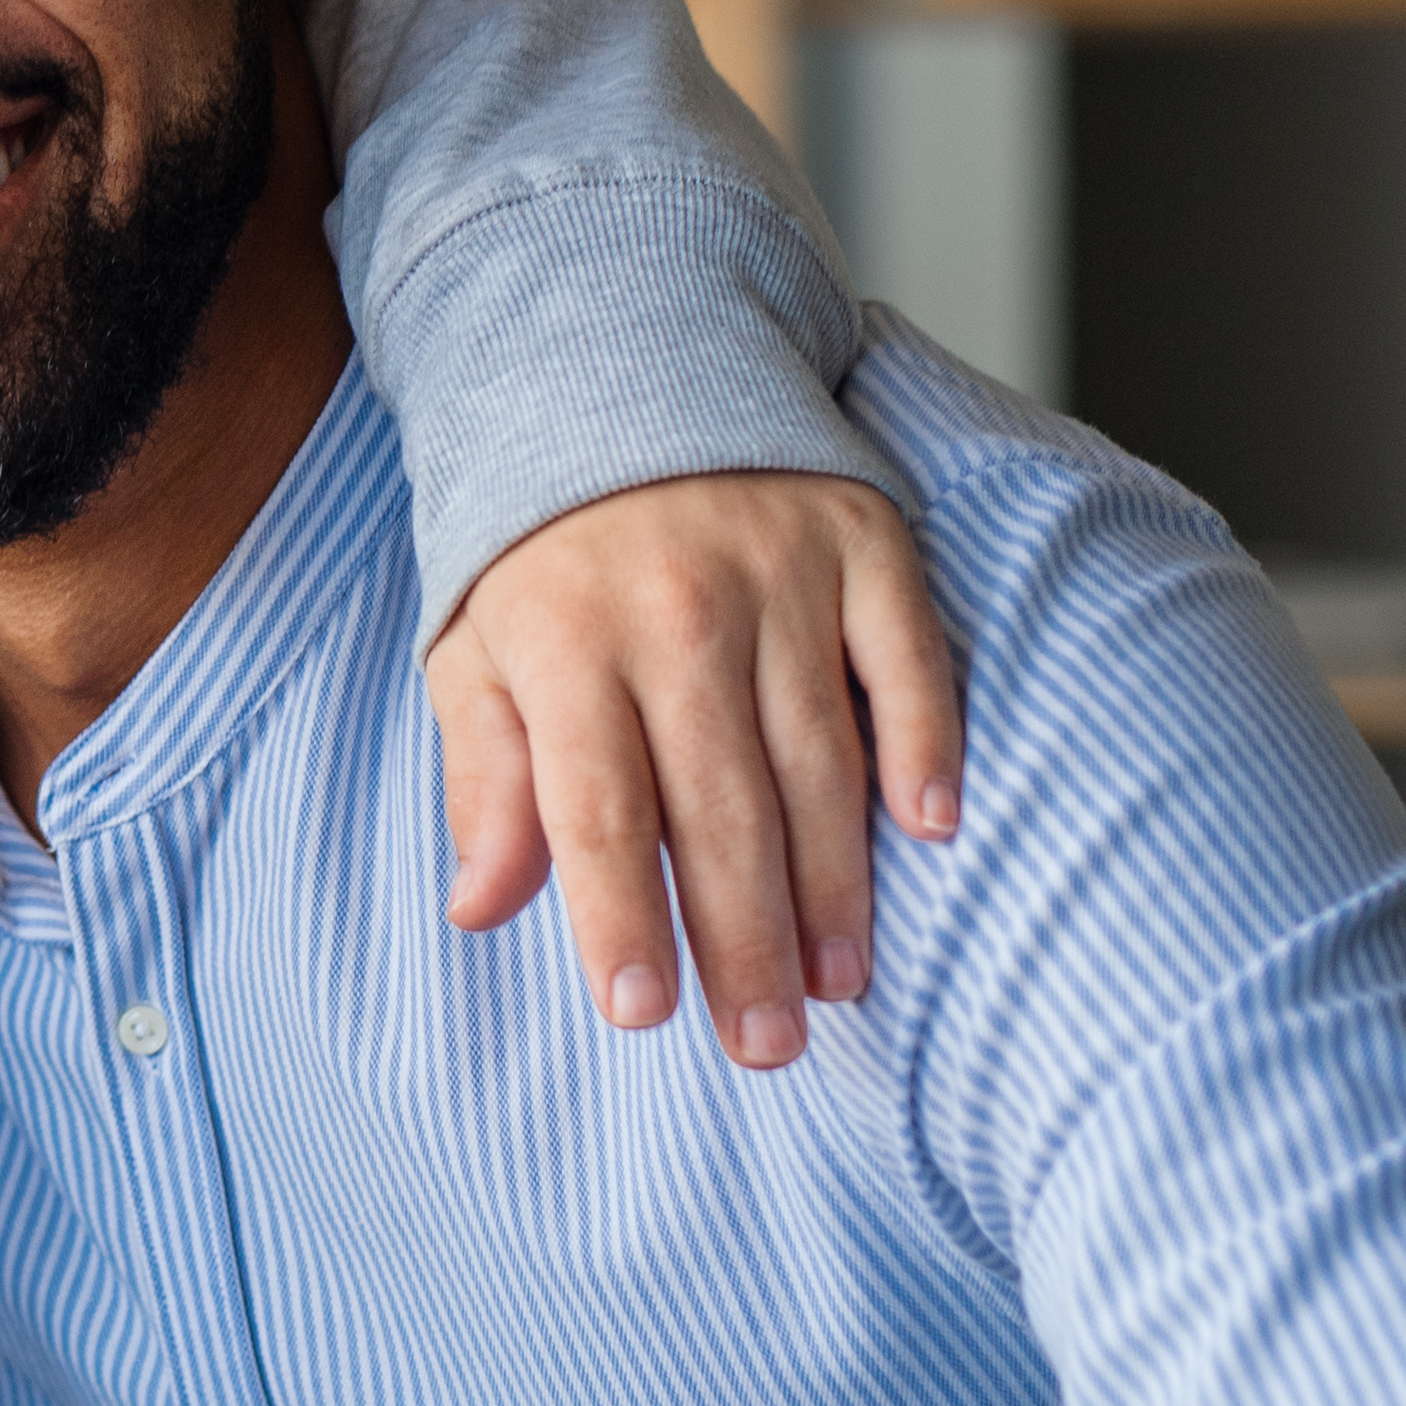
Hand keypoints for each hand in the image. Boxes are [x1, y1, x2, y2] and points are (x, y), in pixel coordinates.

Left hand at [427, 470, 964, 1070]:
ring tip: (838, 980)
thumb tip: (481, 909)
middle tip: (767, 1045)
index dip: (621, 921)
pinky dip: (924, 743)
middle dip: (742, 940)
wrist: (616, 360)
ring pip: (817, 756)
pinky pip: (906, 657)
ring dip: (833, 882)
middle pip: (718, 807)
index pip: (599, 811)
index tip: (643, 1016)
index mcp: (563, 641)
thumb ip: (486, 777)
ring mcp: (778, 572)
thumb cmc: (540, 546)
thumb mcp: (474, 647)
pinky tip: (932, 830)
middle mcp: (674, 610)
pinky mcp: (861, 540)